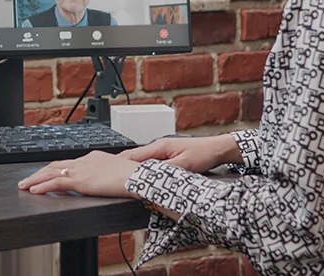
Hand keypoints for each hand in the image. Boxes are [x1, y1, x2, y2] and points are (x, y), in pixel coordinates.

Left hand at [17, 150, 139, 197]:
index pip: (68, 162)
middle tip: (27, 180)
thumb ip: (107, 176)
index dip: (53, 168)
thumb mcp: (117, 173)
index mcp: (93, 157)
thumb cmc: (133, 177)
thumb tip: (107, 182)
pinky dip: (42, 186)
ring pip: (51, 172)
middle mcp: (84, 161)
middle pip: (55, 165)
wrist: (137, 177)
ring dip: (35, 179)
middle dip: (39, 173)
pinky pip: (56, 182)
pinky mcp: (80, 180)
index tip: (44, 173)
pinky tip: (33, 191)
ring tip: (23, 186)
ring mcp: (81, 170)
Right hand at [118, 135, 238, 173]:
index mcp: (159, 146)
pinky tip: (137, 176)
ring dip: (130, 167)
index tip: (108, 172)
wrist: (217, 149)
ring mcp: (162, 151)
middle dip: (120, 165)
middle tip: (107, 175)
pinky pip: (148, 162)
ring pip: (140, 160)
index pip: (133, 156)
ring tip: (117, 177)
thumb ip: (167, 171)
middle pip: (133, 157)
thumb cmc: (203, 154)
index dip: (119, 164)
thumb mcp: (185, 165)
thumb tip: (151, 177)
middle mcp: (158, 146)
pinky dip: (140, 168)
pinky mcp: (166, 156)